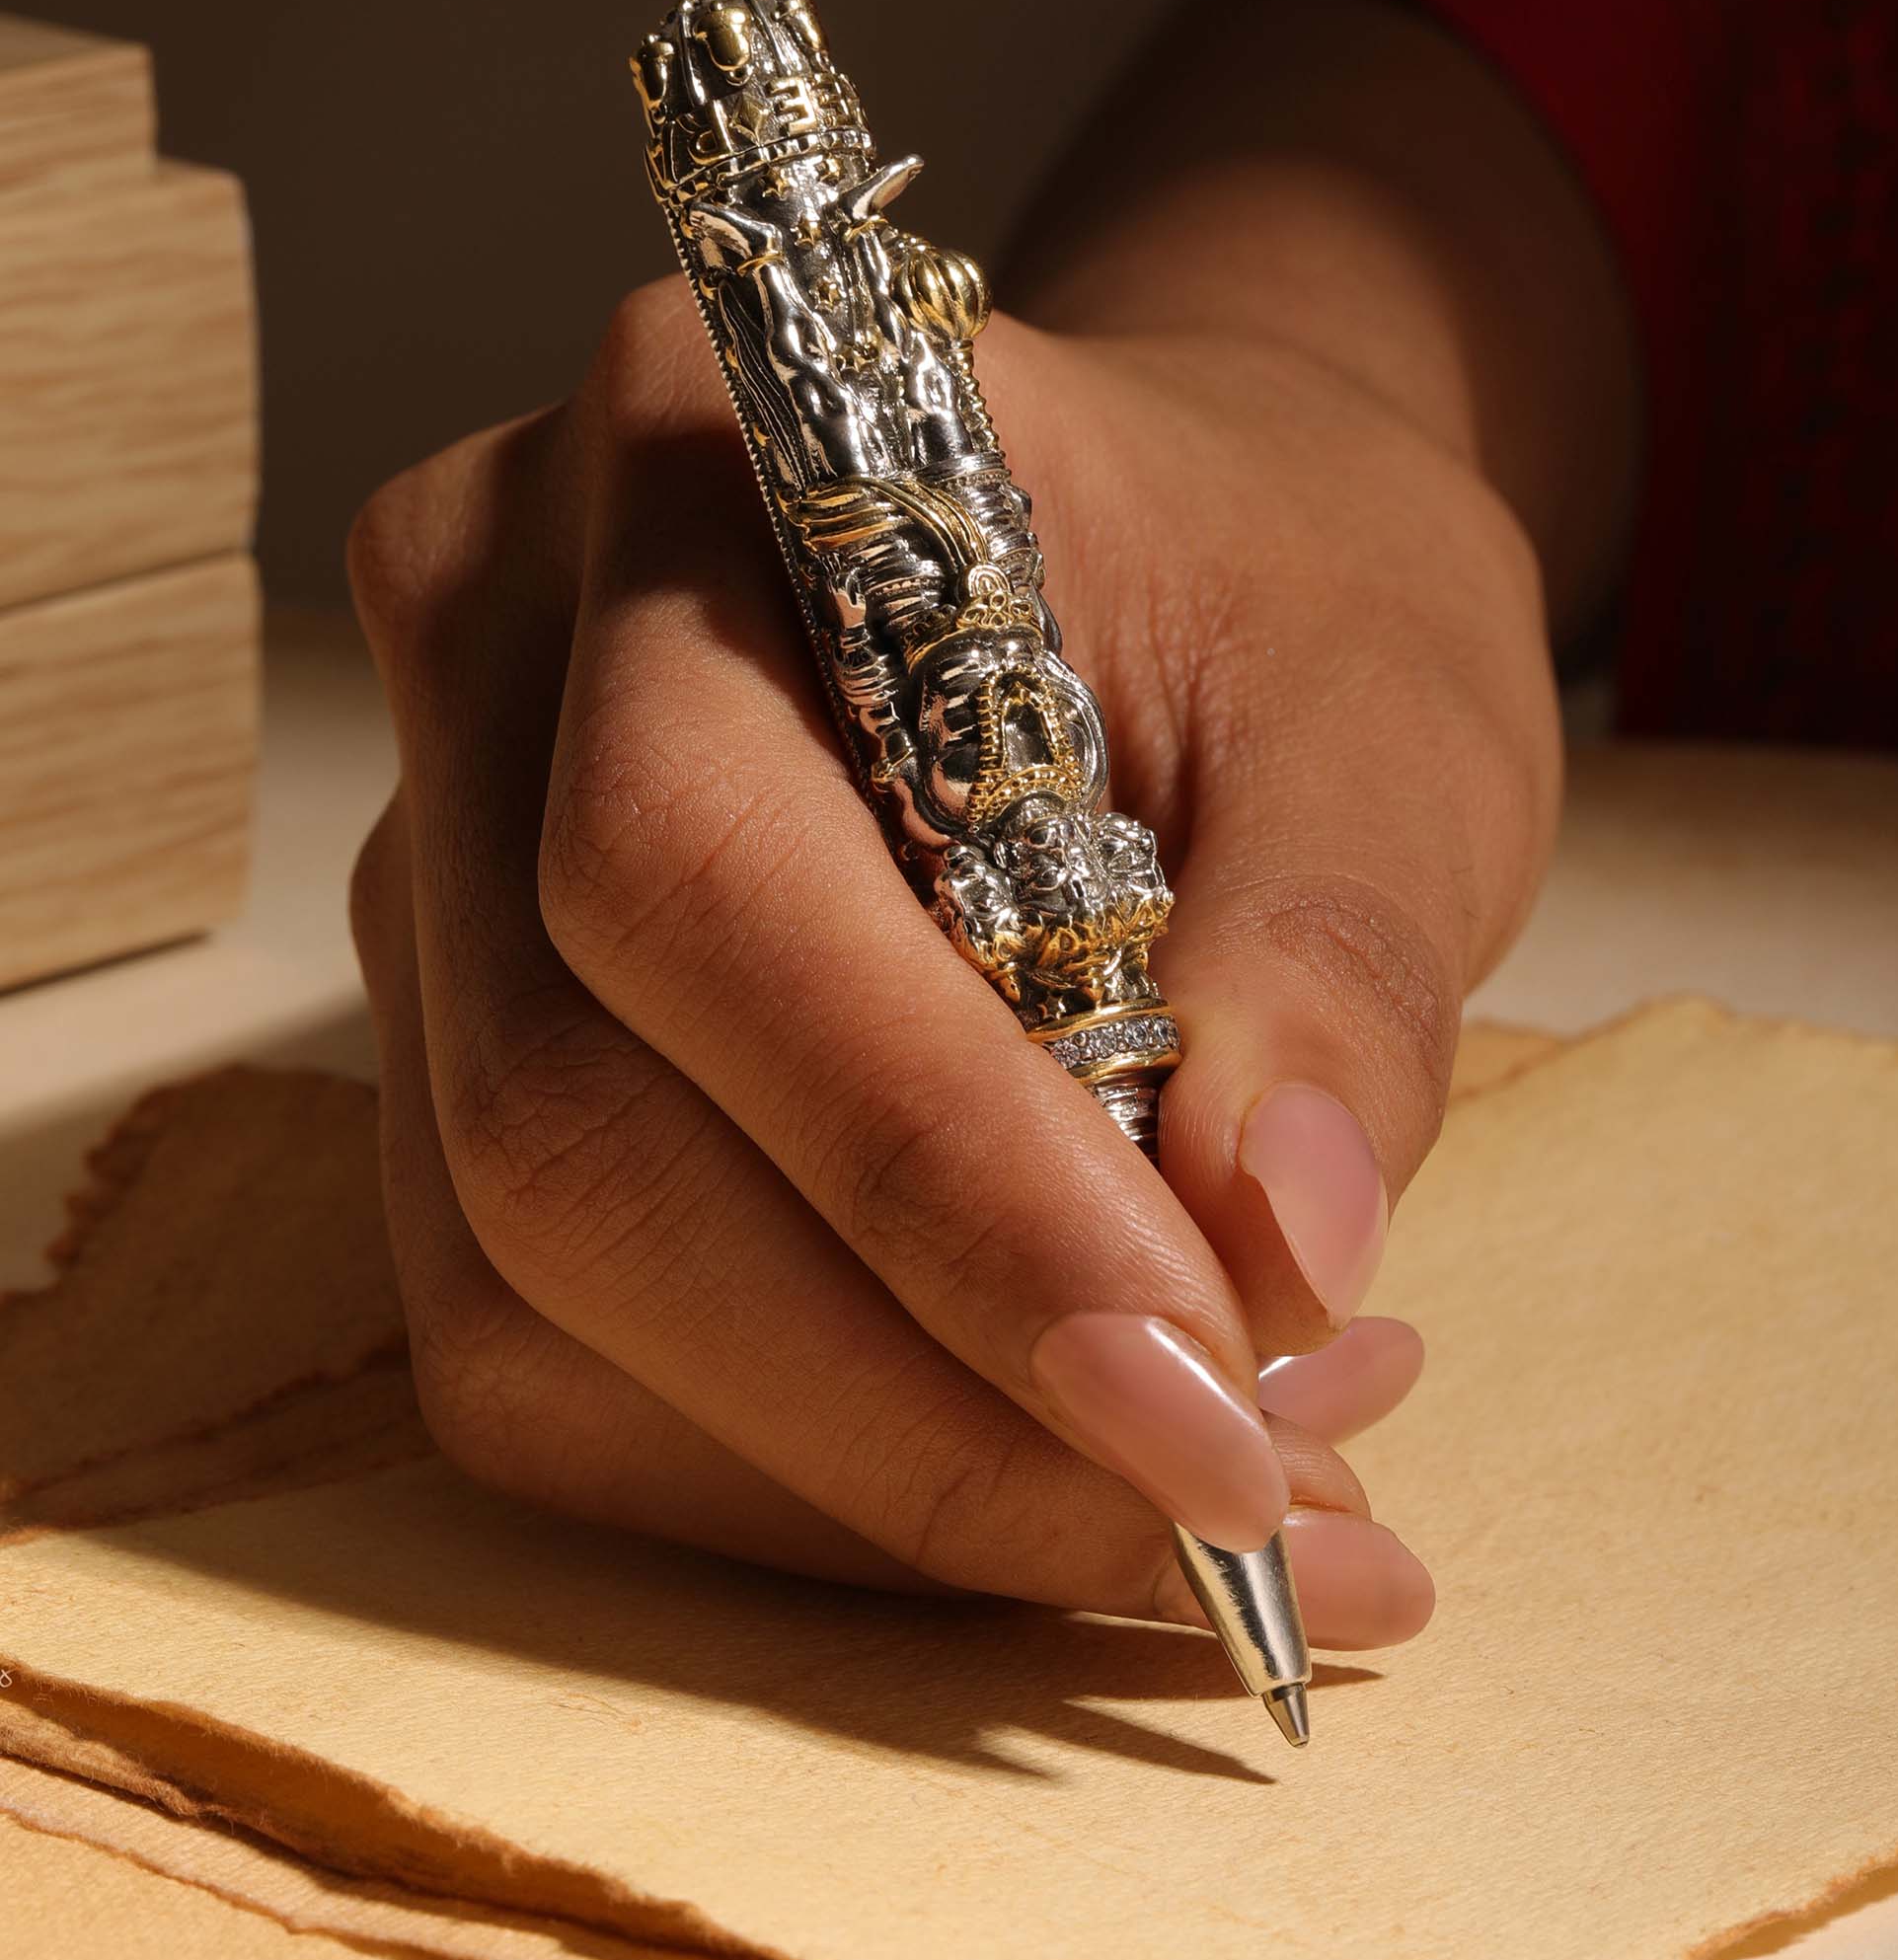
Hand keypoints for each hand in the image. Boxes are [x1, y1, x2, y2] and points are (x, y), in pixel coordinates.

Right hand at [346, 279, 1562, 1645]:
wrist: (1191, 559)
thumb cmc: (1281, 588)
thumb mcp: (1393, 719)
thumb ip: (1337, 961)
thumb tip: (1278, 1252)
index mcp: (696, 448)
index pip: (689, 870)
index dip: (928, 1181)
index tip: (1203, 1405)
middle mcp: (493, 649)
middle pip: (569, 1126)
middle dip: (921, 1399)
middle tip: (1247, 1511)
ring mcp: (442, 867)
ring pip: (537, 1292)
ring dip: (882, 1477)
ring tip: (1214, 1496)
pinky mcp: (460, 1057)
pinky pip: (556, 1356)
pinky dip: (816, 1471)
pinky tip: (1051, 1460)